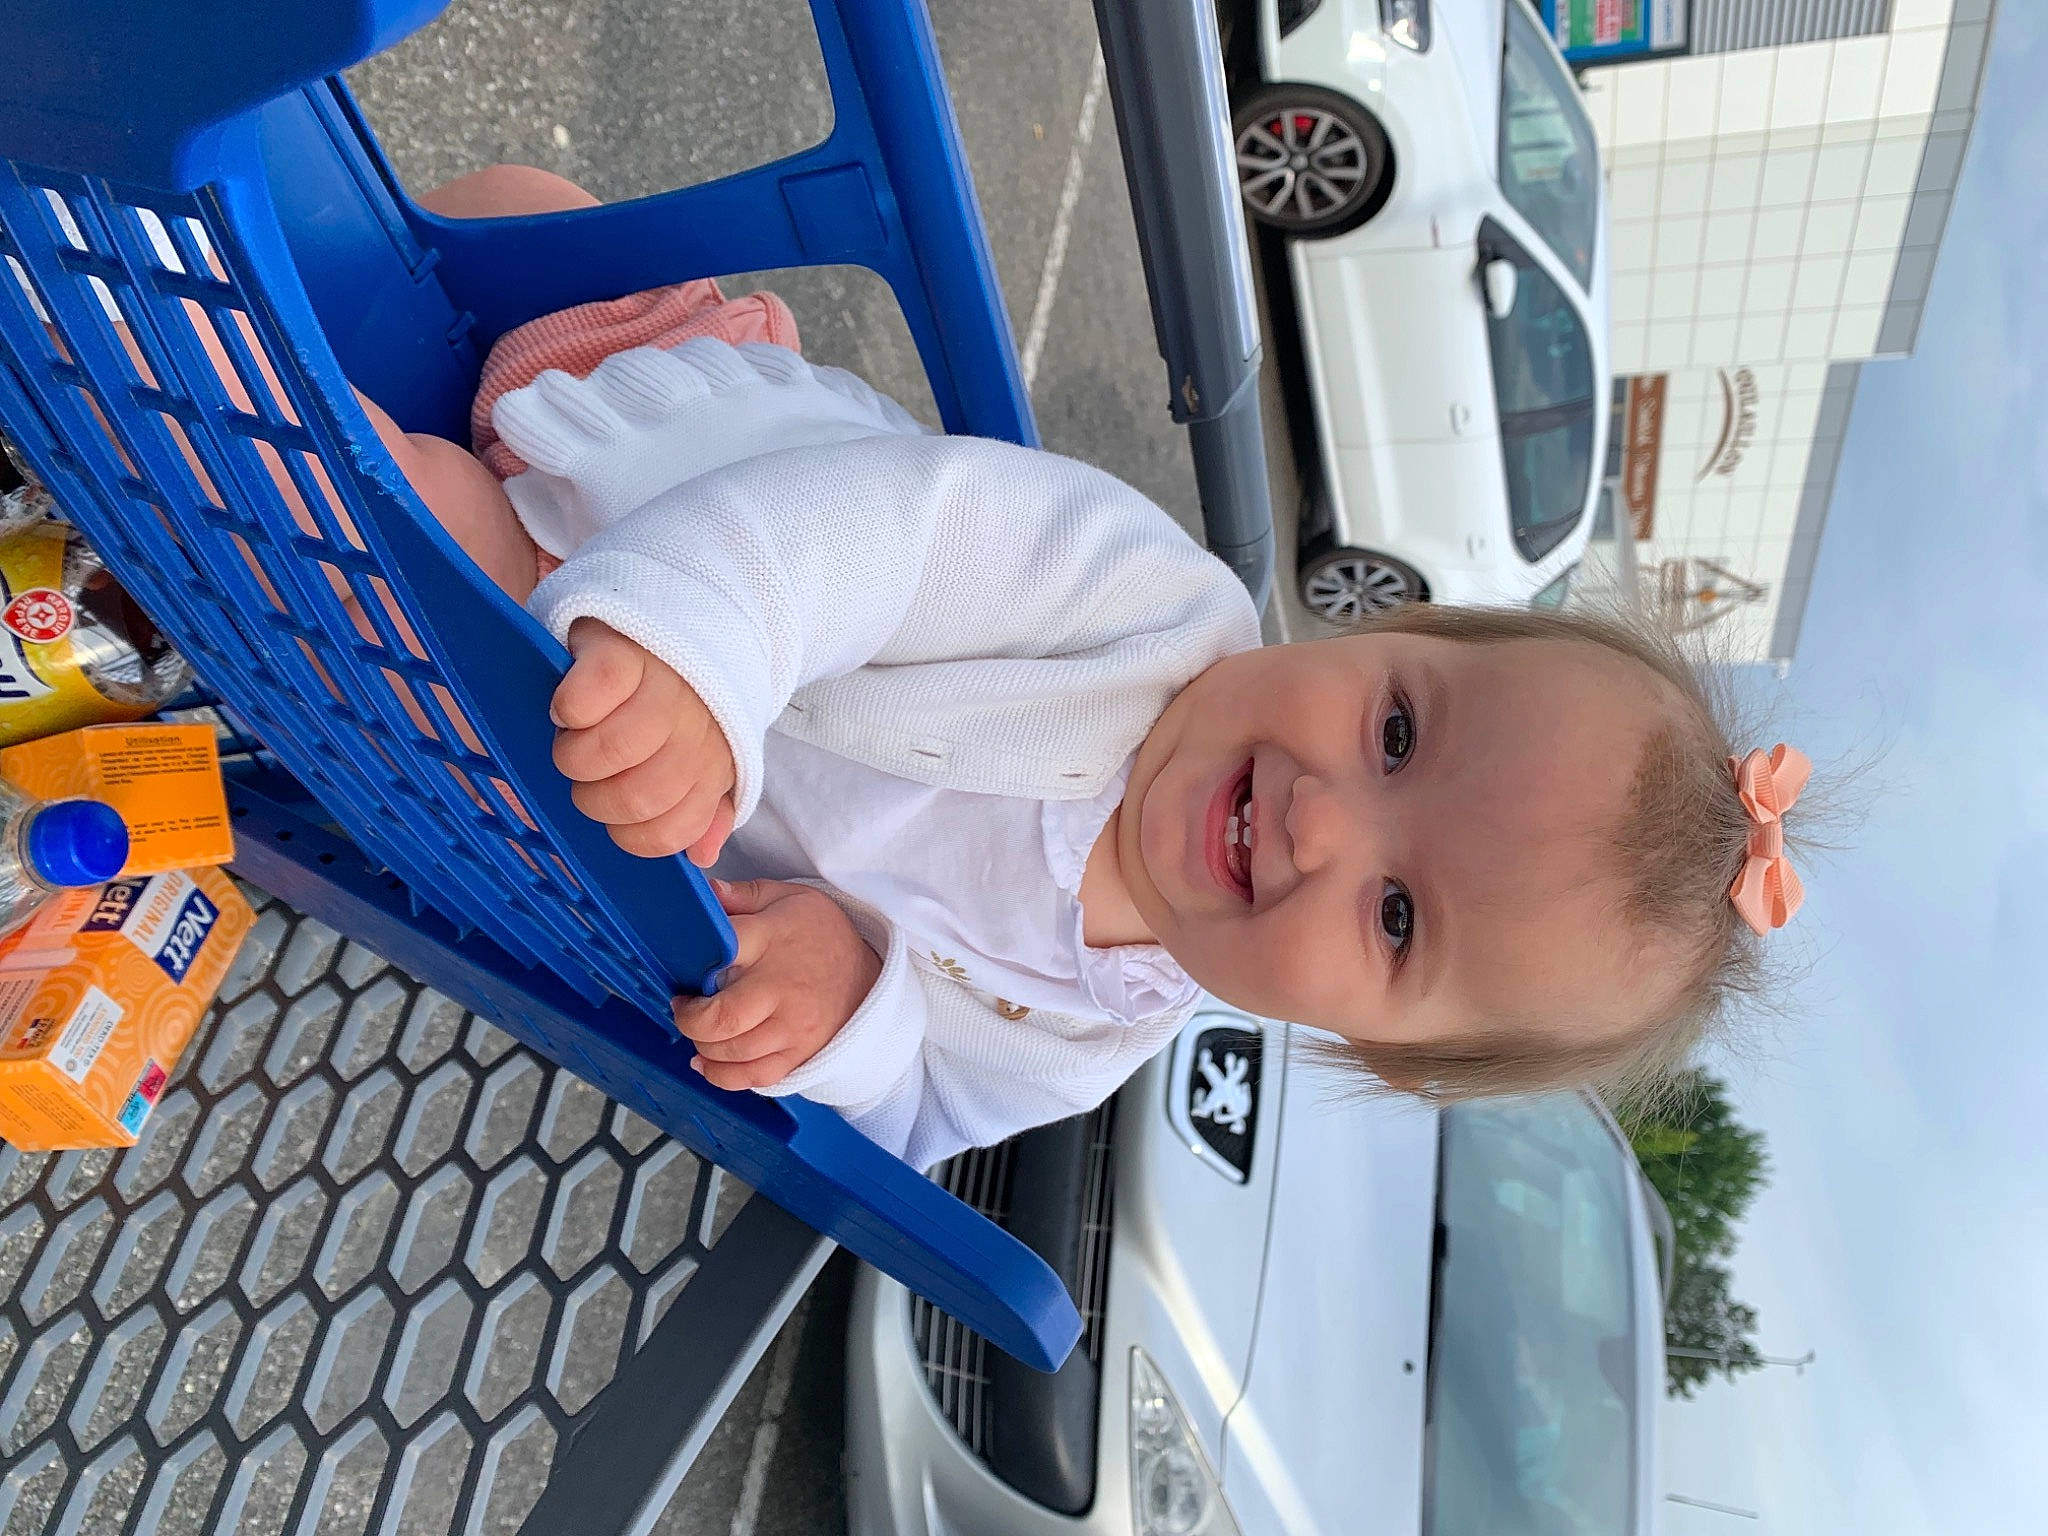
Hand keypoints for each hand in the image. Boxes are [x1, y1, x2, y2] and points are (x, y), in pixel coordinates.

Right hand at [551, 618, 735, 863]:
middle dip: (595, 797)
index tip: (614, 804)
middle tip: (588, 772)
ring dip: (577, 755)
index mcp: (711, 764)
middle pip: (635, 799)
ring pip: (610, 753)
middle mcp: (693, 731)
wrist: (688, 599)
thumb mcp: (707, 749)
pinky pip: (585, 699)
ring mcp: (660, 690)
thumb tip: (701, 853)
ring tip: (574, 738)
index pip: (667, 833)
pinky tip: (569, 705)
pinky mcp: (622, 653)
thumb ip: (704, 806)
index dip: (628, 832)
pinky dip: (568, 709)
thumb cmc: (685, 689)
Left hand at [674, 878, 881, 1091]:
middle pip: (722, 1019)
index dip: (690, 964)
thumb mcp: (788, 899)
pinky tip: (707, 1062)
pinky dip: (722, 1075)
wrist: (868, 975)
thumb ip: (743, 895)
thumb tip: (705, 892)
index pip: (721, 950)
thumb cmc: (821, 936)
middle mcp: (781, 988)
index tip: (685, 972)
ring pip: (733, 1052)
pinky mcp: (799, 1054)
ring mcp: (792, 1027)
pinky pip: (754, 1077)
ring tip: (701, 1031)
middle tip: (685, 1008)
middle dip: (690, 1020)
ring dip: (702, 1046)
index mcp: (772, 940)